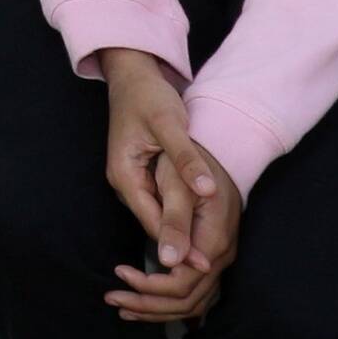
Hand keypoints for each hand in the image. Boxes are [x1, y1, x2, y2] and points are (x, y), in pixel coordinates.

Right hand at [97, 48, 238, 322]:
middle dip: (181, 244)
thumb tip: (207, 192)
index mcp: (124, 176)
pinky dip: (180, 212)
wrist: (133, 73)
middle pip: (154, 223)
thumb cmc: (149, 95)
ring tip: (212, 252)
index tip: (205, 264)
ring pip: (159, 214)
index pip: (153, 221)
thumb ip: (187, 160)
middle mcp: (124, 183)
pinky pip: (162, 201)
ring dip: (182, 229)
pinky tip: (202, 221)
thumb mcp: (169, 125)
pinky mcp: (141, 173)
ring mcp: (131, 179)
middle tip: (213, 265)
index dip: (180, 244)